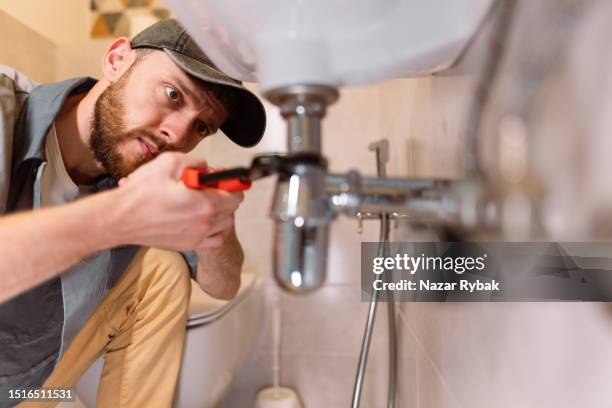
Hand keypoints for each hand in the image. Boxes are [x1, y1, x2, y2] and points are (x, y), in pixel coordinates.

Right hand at [112, 152, 243, 250]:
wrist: (120, 219)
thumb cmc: (141, 194)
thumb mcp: (170, 163)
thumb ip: (195, 162)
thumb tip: (206, 167)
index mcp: (204, 203)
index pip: (236, 194)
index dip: (232, 183)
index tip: (223, 178)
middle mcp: (205, 223)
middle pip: (232, 209)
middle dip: (224, 195)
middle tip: (208, 186)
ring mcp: (197, 237)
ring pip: (225, 224)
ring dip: (221, 212)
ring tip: (204, 202)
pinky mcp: (188, 245)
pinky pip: (214, 239)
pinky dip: (214, 229)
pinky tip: (202, 220)